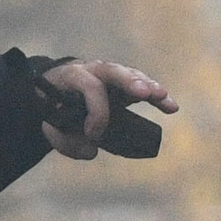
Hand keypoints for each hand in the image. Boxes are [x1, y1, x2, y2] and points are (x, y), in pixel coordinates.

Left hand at [39, 59, 178, 159]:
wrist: (53, 90)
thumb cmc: (52, 107)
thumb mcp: (49, 124)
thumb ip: (65, 141)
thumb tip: (91, 151)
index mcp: (71, 76)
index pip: (89, 87)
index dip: (96, 112)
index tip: (93, 135)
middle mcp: (92, 69)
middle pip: (112, 70)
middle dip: (129, 81)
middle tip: (143, 94)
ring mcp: (110, 74)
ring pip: (130, 75)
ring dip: (148, 87)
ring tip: (162, 98)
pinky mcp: (123, 82)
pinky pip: (142, 86)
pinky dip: (156, 95)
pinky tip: (171, 107)